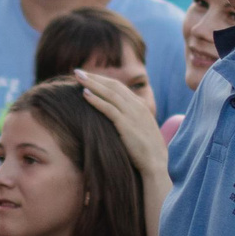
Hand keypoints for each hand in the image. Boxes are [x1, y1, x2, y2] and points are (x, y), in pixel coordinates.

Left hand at [75, 70, 169, 184]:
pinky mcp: (126, 125)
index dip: (102, 81)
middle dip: (95, 78)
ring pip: (110, 93)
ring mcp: (132, 114)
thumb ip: (130, 122)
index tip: (88, 77)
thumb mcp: (139, 131)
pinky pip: (108, 108)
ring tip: (77, 77)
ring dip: (93, 84)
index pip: (119, 87)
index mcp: (140, 106)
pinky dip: (96, 100)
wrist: (157, 164)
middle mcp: (137, 106)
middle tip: (78, 72)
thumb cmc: (146, 152)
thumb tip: (115, 121)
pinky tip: (84, 94)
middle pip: (113, 86)